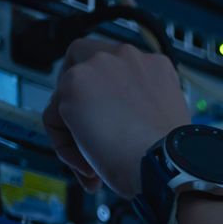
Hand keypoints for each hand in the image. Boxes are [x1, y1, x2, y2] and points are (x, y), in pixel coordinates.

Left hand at [41, 38, 189, 197]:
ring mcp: (98, 66)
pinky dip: (65, 147)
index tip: (108, 121)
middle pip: (84, 71)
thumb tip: (113, 123)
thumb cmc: (169, 156)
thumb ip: (137, 110)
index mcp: (154, 66)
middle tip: (89, 137)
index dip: (106, 99)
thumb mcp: (161, 122)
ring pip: (66, 98)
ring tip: (93, 165)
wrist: (166, 167)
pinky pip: (54, 118)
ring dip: (75, 134)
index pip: (115, 72)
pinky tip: (88, 167)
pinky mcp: (73, 85)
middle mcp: (126, 56)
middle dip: (81, 108)